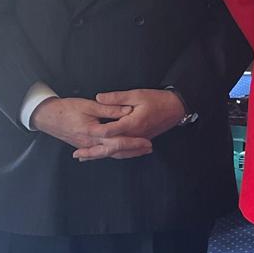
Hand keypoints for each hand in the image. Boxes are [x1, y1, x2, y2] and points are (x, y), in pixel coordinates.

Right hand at [31, 94, 150, 160]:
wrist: (46, 116)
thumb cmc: (66, 109)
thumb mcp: (89, 105)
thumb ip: (109, 109)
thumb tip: (127, 111)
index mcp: (93, 133)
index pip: (118, 140)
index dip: (134, 141)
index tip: (147, 141)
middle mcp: (90, 143)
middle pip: (116, 151)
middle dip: (134, 151)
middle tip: (148, 148)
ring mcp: (86, 147)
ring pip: (109, 154)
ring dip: (125, 153)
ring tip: (140, 152)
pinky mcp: (83, 146)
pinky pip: (101, 153)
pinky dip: (112, 154)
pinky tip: (119, 154)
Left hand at [69, 88, 184, 160]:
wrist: (176, 108)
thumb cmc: (158, 99)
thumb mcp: (137, 94)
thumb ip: (117, 98)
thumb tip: (98, 97)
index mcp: (133, 123)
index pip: (109, 131)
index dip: (94, 133)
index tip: (81, 133)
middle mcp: (135, 135)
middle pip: (111, 147)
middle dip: (93, 152)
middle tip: (77, 155)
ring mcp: (138, 140)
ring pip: (117, 152)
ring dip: (101, 156)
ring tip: (85, 158)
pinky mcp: (140, 141)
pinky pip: (125, 152)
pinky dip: (113, 155)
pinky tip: (104, 155)